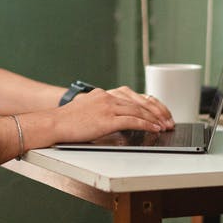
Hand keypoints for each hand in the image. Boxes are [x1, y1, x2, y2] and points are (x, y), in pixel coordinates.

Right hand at [48, 86, 175, 144]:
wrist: (54, 124)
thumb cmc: (68, 122)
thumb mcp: (88, 110)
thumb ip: (105, 112)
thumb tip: (121, 123)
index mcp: (104, 94)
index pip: (134, 96)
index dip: (150, 105)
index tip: (159, 112)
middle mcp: (108, 96)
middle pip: (140, 102)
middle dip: (157, 112)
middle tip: (168, 120)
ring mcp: (108, 106)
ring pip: (139, 110)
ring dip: (155, 119)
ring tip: (165, 125)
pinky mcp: (107, 119)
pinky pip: (133, 121)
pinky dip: (146, 125)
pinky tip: (154, 129)